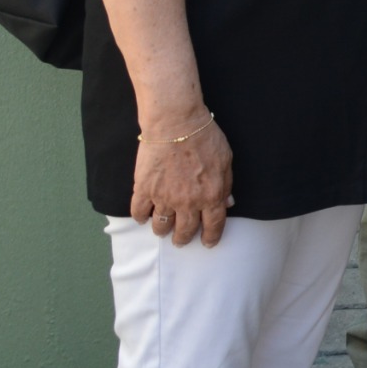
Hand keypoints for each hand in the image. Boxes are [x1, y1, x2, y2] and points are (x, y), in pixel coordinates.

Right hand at [131, 114, 233, 248]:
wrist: (177, 124)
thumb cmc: (205, 138)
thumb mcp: (226, 160)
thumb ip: (226, 185)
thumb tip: (227, 204)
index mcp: (211, 196)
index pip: (213, 225)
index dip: (211, 237)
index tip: (208, 243)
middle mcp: (188, 202)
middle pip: (185, 231)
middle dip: (183, 239)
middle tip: (181, 240)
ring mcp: (164, 197)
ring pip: (161, 226)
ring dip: (162, 231)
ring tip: (162, 231)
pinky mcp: (144, 189)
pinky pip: (139, 212)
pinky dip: (140, 217)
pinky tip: (143, 217)